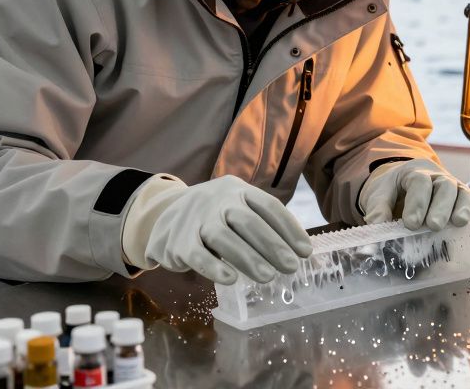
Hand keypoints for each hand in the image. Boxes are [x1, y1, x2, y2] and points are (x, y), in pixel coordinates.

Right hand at [126, 175, 312, 284]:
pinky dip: (214, 267)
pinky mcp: (179, 241)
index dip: (289, 228)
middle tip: (291, 267)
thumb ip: (265, 227)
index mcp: (238, 190)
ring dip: (247, 258)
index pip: (268, 206)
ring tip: (268, 276)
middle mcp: (218, 200)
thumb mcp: (238, 210)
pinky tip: (231, 279)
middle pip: (247, 221)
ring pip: (223, 237)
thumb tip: (302, 253)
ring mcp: (196, 219)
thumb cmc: (215, 217)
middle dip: (272, 245)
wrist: (164, 216)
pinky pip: (197, 254)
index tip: (305, 252)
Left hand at [358, 159, 469, 230]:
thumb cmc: (392, 189)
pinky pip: (469, 203)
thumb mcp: (379, 194)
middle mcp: (437, 177)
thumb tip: (375, 230)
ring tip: (457, 223)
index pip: (419, 182)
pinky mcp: (460, 200)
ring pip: (461, 192)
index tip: (411, 224)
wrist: (402, 181)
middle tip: (434, 225)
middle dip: (440, 206)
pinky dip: (469, 212)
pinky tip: (465, 226)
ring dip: (460, 208)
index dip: (417, 202)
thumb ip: (377, 210)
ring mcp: (452, 187)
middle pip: (444, 186)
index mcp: (415, 172)